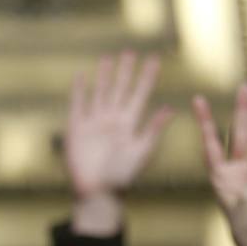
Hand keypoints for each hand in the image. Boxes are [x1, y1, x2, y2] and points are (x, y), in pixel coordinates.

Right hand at [65, 51, 172, 235]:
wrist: (97, 193)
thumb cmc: (122, 177)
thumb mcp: (141, 152)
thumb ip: (153, 129)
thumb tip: (170, 108)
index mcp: (130, 124)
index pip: (140, 94)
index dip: (147, 76)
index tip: (154, 59)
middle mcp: (113, 120)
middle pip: (120, 89)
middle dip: (125, 71)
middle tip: (130, 52)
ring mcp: (95, 123)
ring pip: (100, 92)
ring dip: (104, 76)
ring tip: (108, 58)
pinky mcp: (77, 129)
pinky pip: (78, 104)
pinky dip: (79, 90)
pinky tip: (81, 76)